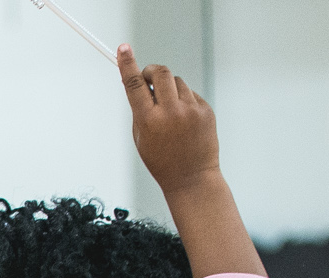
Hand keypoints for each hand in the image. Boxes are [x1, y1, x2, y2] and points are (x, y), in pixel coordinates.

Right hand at [120, 44, 218, 188]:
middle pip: (160, 73)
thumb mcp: (141, 138)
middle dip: (152, 71)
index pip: (134, 85)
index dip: (127, 64)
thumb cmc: (161, 160)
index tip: (123, 49)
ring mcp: (190, 110)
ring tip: (170, 112)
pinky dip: (184, 101)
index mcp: (148, 121)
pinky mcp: (205, 110)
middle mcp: (170, 112)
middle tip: (148, 77)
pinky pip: (191, 94)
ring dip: (170, 89)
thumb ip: (140, 110)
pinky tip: (184, 121)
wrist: (191, 177)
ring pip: (177, 82)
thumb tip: (143, 85)